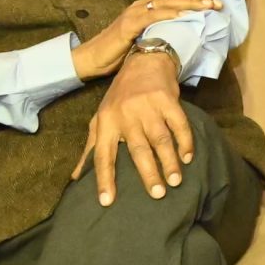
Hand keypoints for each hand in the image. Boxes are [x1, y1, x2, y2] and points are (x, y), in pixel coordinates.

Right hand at [70, 0, 221, 80]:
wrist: (94, 57)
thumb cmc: (121, 49)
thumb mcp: (145, 35)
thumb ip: (162, 28)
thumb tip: (187, 30)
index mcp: (146, 4)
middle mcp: (141, 4)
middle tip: (216, 2)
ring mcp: (134, 13)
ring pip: (166, 0)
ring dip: (190, 2)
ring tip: (207, 6)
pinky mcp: (129, 25)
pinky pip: (152, 16)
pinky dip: (170, 13)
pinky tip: (184, 15)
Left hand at [71, 51, 191, 203]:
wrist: (143, 62)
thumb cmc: (120, 97)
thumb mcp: (100, 119)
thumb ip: (90, 148)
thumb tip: (76, 178)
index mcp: (106, 122)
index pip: (103, 155)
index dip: (103, 179)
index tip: (107, 202)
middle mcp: (125, 115)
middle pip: (137, 150)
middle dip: (148, 174)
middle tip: (157, 195)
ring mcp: (147, 107)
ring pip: (160, 139)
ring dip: (169, 162)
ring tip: (175, 181)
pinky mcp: (167, 100)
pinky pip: (179, 125)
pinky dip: (185, 142)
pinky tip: (188, 157)